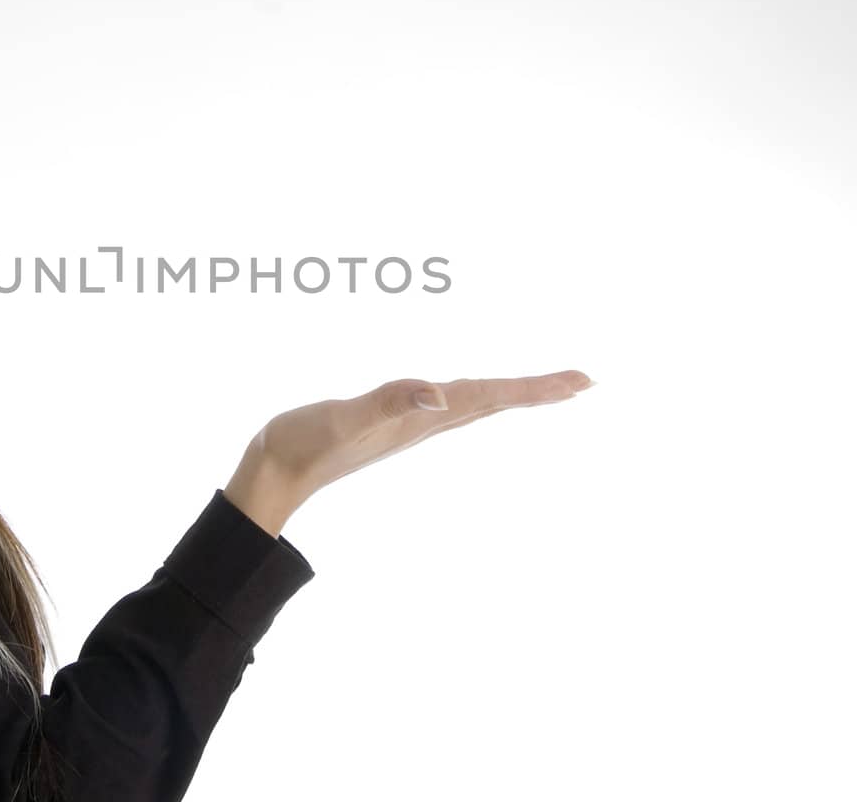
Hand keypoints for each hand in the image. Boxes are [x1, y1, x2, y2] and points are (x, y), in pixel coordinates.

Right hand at [252, 371, 593, 500]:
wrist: (272, 476)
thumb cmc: (303, 444)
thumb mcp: (345, 419)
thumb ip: (390, 403)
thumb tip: (442, 395)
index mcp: (421, 419)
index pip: (490, 396)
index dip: (536, 387)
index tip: (583, 380)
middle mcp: (423, 424)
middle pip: (494, 403)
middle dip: (538, 392)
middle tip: (584, 380)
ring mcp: (407, 428)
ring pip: (474, 407)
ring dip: (510, 397)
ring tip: (542, 390)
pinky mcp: (390, 427)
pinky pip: (446, 409)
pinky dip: (470, 398)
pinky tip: (464, 399)